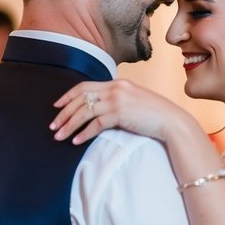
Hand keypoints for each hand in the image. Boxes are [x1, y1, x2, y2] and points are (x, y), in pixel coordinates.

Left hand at [50, 78, 189, 144]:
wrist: (171, 121)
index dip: (67, 96)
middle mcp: (115, 88)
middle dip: (63, 113)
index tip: (57, 106)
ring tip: (59, 136)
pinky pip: (95, 124)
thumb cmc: (154, 114)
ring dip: (69, 125)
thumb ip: (117, 99)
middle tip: (53, 126)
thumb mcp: (133, 100)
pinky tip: (76, 142)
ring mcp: (117, 100)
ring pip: (84, 112)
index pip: (85, 86)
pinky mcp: (120, 114)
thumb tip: (98, 109)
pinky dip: (83, 134)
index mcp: (117, 83)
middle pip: (80, 98)